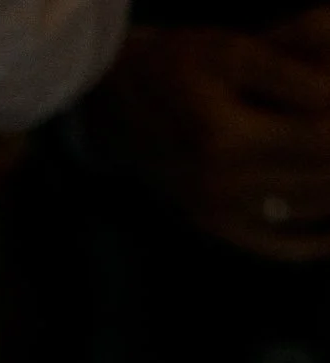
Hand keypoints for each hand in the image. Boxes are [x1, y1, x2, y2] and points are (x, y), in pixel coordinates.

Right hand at [94, 22, 329, 260]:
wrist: (118, 110)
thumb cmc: (179, 67)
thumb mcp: (234, 50)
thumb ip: (291, 71)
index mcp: (225, 137)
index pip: (321, 135)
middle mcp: (220, 184)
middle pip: (320, 176)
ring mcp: (216, 212)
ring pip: (308, 210)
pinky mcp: (214, 227)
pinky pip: (276, 247)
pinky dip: (313, 245)